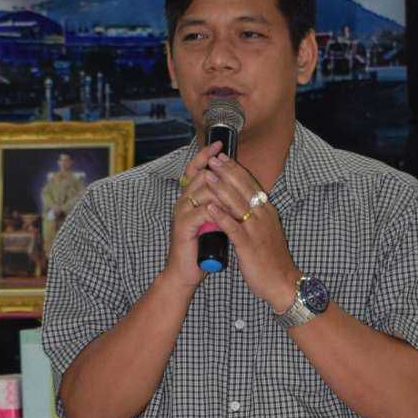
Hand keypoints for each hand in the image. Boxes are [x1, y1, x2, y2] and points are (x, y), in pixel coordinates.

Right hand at [163, 141, 224, 295]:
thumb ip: (219, 205)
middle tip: (229, 160)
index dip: (206, 155)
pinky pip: (201, 212)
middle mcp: (183, 201)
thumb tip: (235, 189)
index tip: (220, 144)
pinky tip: (228, 211)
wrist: (186, 272)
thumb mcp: (212, 221)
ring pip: (202, 191)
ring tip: (235, 187)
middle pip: (200, 175)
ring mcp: (182, 213)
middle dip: (217, 168)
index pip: (195, 169)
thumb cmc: (201, 248)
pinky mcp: (183, 227)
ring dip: (221, 189)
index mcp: (190, 198)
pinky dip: (216, 210)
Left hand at [195, 154, 298, 313]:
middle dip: (227, 172)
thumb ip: (256, 217)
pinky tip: (210, 207)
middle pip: (244, 189)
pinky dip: (221, 216)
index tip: (222, 159)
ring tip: (208, 176)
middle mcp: (264, 216)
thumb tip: (243, 204)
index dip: (236, 170)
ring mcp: (257, 230)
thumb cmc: (272, 260)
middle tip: (213, 160)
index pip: (250, 185)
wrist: (283, 283)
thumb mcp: (267, 231)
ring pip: (238, 204)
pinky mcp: (249, 246)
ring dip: (221, 189)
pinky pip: (233, 228)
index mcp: (267, 212)